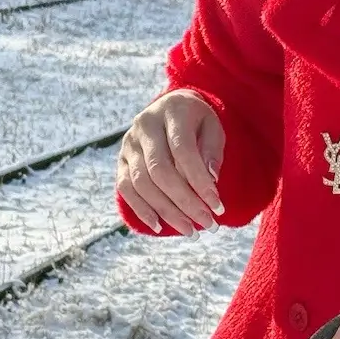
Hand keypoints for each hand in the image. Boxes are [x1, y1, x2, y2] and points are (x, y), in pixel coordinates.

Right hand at [116, 89, 225, 234]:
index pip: (183, 150)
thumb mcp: (213, 127)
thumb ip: (212, 151)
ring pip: (142, 183)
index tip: (218, 206)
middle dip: (185, 202)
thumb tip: (211, 180)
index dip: (199, 180)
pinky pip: (125, 188)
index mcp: (172, 111)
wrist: (171, 107)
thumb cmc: (197, 121)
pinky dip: (142, 210)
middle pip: (160, 170)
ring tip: (190, 231)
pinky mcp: (121, 160)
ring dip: (166, 211)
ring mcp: (129, 143)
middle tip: (208, 225)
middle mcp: (145, 125)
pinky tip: (159, 227)